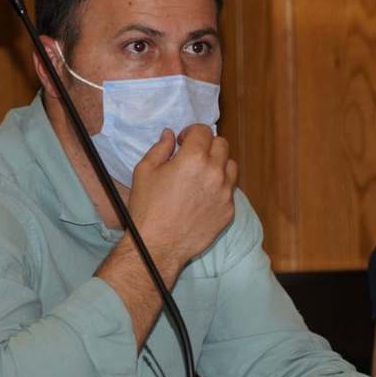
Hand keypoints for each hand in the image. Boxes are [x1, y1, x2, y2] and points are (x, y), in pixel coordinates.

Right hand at [127, 125, 237, 272]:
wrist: (158, 245)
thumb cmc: (147, 208)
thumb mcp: (144, 171)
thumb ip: (160, 149)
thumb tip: (169, 135)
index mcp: (194, 158)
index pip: (204, 131)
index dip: (191, 133)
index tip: (182, 142)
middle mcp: (215, 172)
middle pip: (222, 145)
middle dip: (207, 145)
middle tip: (192, 157)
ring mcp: (225, 193)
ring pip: (231, 166)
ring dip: (218, 164)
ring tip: (202, 175)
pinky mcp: (229, 211)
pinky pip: (230, 191)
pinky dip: (220, 188)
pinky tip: (203, 197)